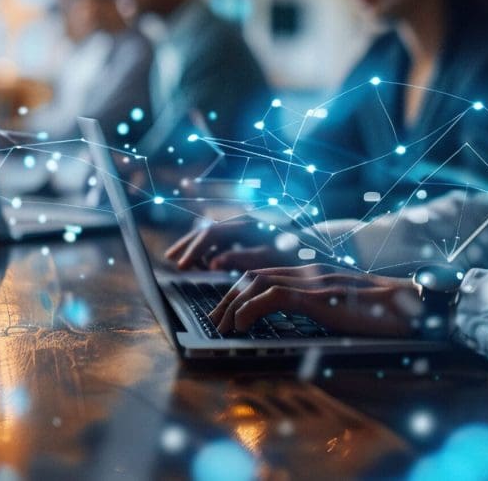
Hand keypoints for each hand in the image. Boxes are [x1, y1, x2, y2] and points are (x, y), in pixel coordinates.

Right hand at [165, 220, 298, 270]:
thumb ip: (241, 260)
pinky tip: (205, 263)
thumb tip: (212, 263)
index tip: (179, 266)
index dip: (193, 250)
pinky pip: (225, 240)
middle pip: (209, 229)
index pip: (212, 234)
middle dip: (189, 244)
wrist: (317, 247)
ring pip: (216, 235)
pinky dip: (212, 250)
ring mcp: (248, 227)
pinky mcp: (251, 235)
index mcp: (248, 224)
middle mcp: (245, 221)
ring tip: (184, 263)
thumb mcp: (271, 259)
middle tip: (170, 258)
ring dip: (199, 247)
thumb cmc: (296, 254)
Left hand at [210, 264, 422, 336]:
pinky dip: (250, 310)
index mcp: (315, 273)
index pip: (267, 272)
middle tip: (215, 320)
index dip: (241, 288)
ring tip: (221, 326)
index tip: (227, 308)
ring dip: (232, 304)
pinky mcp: (317, 295)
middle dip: (228, 297)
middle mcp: (310, 271)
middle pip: (254, 275)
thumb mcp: (346, 308)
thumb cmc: (385, 312)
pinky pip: (272, 297)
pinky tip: (242, 326)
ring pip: (256, 282)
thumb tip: (305, 322)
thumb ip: (323, 307)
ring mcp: (313, 280)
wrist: (413, 304)